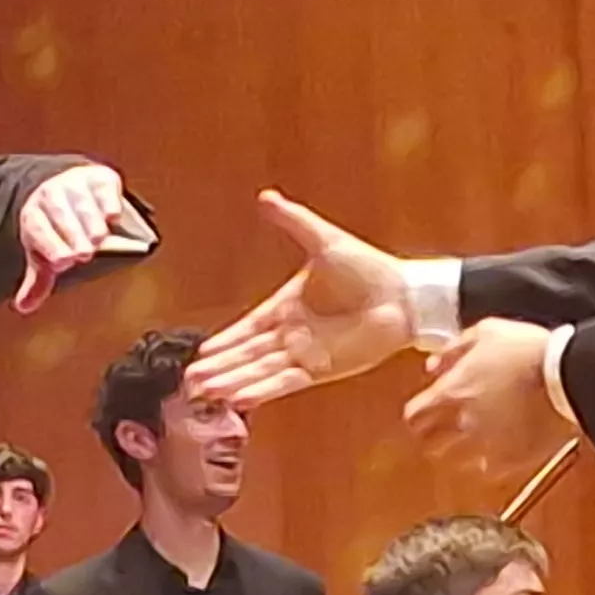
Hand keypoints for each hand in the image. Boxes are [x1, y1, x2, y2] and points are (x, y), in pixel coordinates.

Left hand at [13, 163, 134, 312]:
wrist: (63, 184)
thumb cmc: (54, 227)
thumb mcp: (43, 251)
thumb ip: (38, 280)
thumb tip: (24, 307)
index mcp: (32, 215)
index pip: (38, 230)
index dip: (51, 246)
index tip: (64, 262)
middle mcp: (50, 195)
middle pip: (61, 216)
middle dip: (73, 235)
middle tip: (84, 253)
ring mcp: (75, 183)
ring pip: (83, 203)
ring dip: (91, 221)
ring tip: (98, 237)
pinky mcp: (99, 177)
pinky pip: (104, 188)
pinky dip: (108, 202)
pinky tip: (112, 217)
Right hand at [188, 192, 415, 407]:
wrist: (404, 296)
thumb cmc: (369, 268)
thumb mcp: (323, 239)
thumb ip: (292, 220)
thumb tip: (266, 196)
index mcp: (287, 307)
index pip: (247, 328)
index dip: (224, 341)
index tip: (200, 353)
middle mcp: (292, 334)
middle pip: (247, 355)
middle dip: (219, 368)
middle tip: (190, 380)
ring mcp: (306, 354)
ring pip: (260, 371)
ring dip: (233, 382)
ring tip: (206, 393)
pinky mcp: (322, 369)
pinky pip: (285, 381)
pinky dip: (263, 390)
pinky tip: (240, 398)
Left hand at [402, 318, 563, 473]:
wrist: (568, 374)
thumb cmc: (528, 349)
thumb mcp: (487, 332)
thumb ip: (453, 350)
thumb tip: (432, 366)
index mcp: (452, 393)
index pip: (414, 417)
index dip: (418, 415)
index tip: (426, 411)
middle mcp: (463, 424)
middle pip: (429, 444)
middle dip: (433, 437)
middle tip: (445, 429)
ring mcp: (486, 445)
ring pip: (455, 462)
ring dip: (459, 452)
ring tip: (472, 440)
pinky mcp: (511, 460)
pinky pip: (487, 472)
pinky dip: (487, 464)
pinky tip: (496, 450)